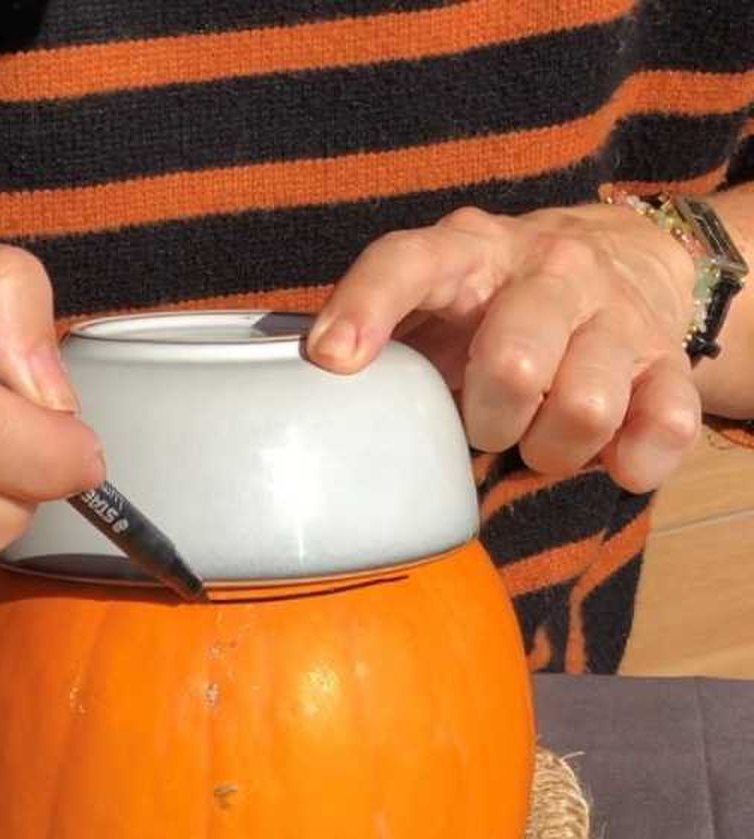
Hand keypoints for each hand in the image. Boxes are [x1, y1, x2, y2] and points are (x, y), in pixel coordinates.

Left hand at [307, 203, 701, 492]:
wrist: (630, 267)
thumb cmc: (497, 311)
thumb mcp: (436, 308)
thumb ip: (382, 343)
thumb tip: (295, 408)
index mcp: (470, 252)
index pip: (409, 262)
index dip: (368, 307)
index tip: (330, 358)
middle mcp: (549, 271)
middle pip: (515, 360)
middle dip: (490, 417)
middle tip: (486, 422)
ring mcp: (616, 315)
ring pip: (584, 407)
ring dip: (550, 448)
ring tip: (540, 435)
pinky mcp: (668, 363)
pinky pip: (661, 429)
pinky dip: (629, 460)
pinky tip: (609, 456)